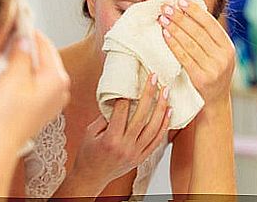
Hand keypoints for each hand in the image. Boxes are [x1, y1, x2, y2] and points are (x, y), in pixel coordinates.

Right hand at [0, 30, 70, 149]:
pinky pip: (37, 86)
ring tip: (10, 55)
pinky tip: (12, 76)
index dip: (31, 33)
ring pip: (41, 72)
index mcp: (58, 78)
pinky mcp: (42, 109)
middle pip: (46, 59)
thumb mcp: (13, 74)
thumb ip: (21, 52)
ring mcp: (53, 102)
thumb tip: (25, 39)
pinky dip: (26, 78)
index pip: (46, 46)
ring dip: (27, 63)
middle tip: (14, 37)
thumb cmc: (6, 115)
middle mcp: (61, 89)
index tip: (21, 23)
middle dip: (30, 48)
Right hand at [59, 74, 170, 195]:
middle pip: (141, 117)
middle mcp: (125, 147)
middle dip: (148, 94)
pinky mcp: (141, 158)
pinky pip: (157, 140)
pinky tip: (168, 112)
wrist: (91, 178)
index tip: (130, 82)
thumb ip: (105, 117)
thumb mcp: (90, 132)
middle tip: (153, 78)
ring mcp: (136, 153)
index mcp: (110, 140)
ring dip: (161, 108)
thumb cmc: (88, 154)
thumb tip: (119, 99)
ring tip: (165, 91)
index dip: (126, 96)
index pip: (122, 112)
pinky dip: (164, 125)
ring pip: (153, 128)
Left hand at [158, 0, 234, 106]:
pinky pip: (184, 57)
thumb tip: (190, 11)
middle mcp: (223, 57)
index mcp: (228, 47)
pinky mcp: (201, 78)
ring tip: (163, 19)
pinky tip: (165, 35)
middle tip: (166, 7)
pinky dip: (173, 45)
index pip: (210, 24)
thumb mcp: (218, 54)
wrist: (216, 101)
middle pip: (198, 32)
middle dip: (180, 18)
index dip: (195, 11)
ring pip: (190, 44)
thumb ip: (209, 37)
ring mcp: (213, 68)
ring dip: (174, 29)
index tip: (181, 0)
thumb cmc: (213, 72)